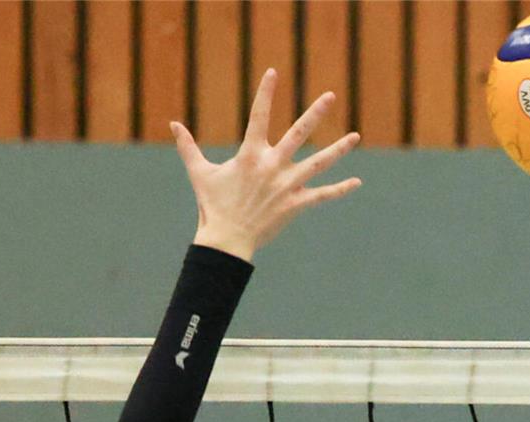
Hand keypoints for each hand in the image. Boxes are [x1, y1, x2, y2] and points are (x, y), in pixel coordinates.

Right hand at [173, 68, 361, 260]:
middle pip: (298, 134)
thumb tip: (173, 124)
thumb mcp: (199, 173)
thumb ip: (189, 147)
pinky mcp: (295, 205)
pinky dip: (340, 190)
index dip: (265, 93)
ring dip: (338, 150)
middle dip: (315, 114)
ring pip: (318, 163)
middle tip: (330, 96)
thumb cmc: (212, 205)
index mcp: (250, 155)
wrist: (226, 240)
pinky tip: (357, 182)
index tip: (273, 73)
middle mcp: (272, 166)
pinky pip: (322, 196)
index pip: (259, 116)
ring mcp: (286, 186)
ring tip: (355, 137)